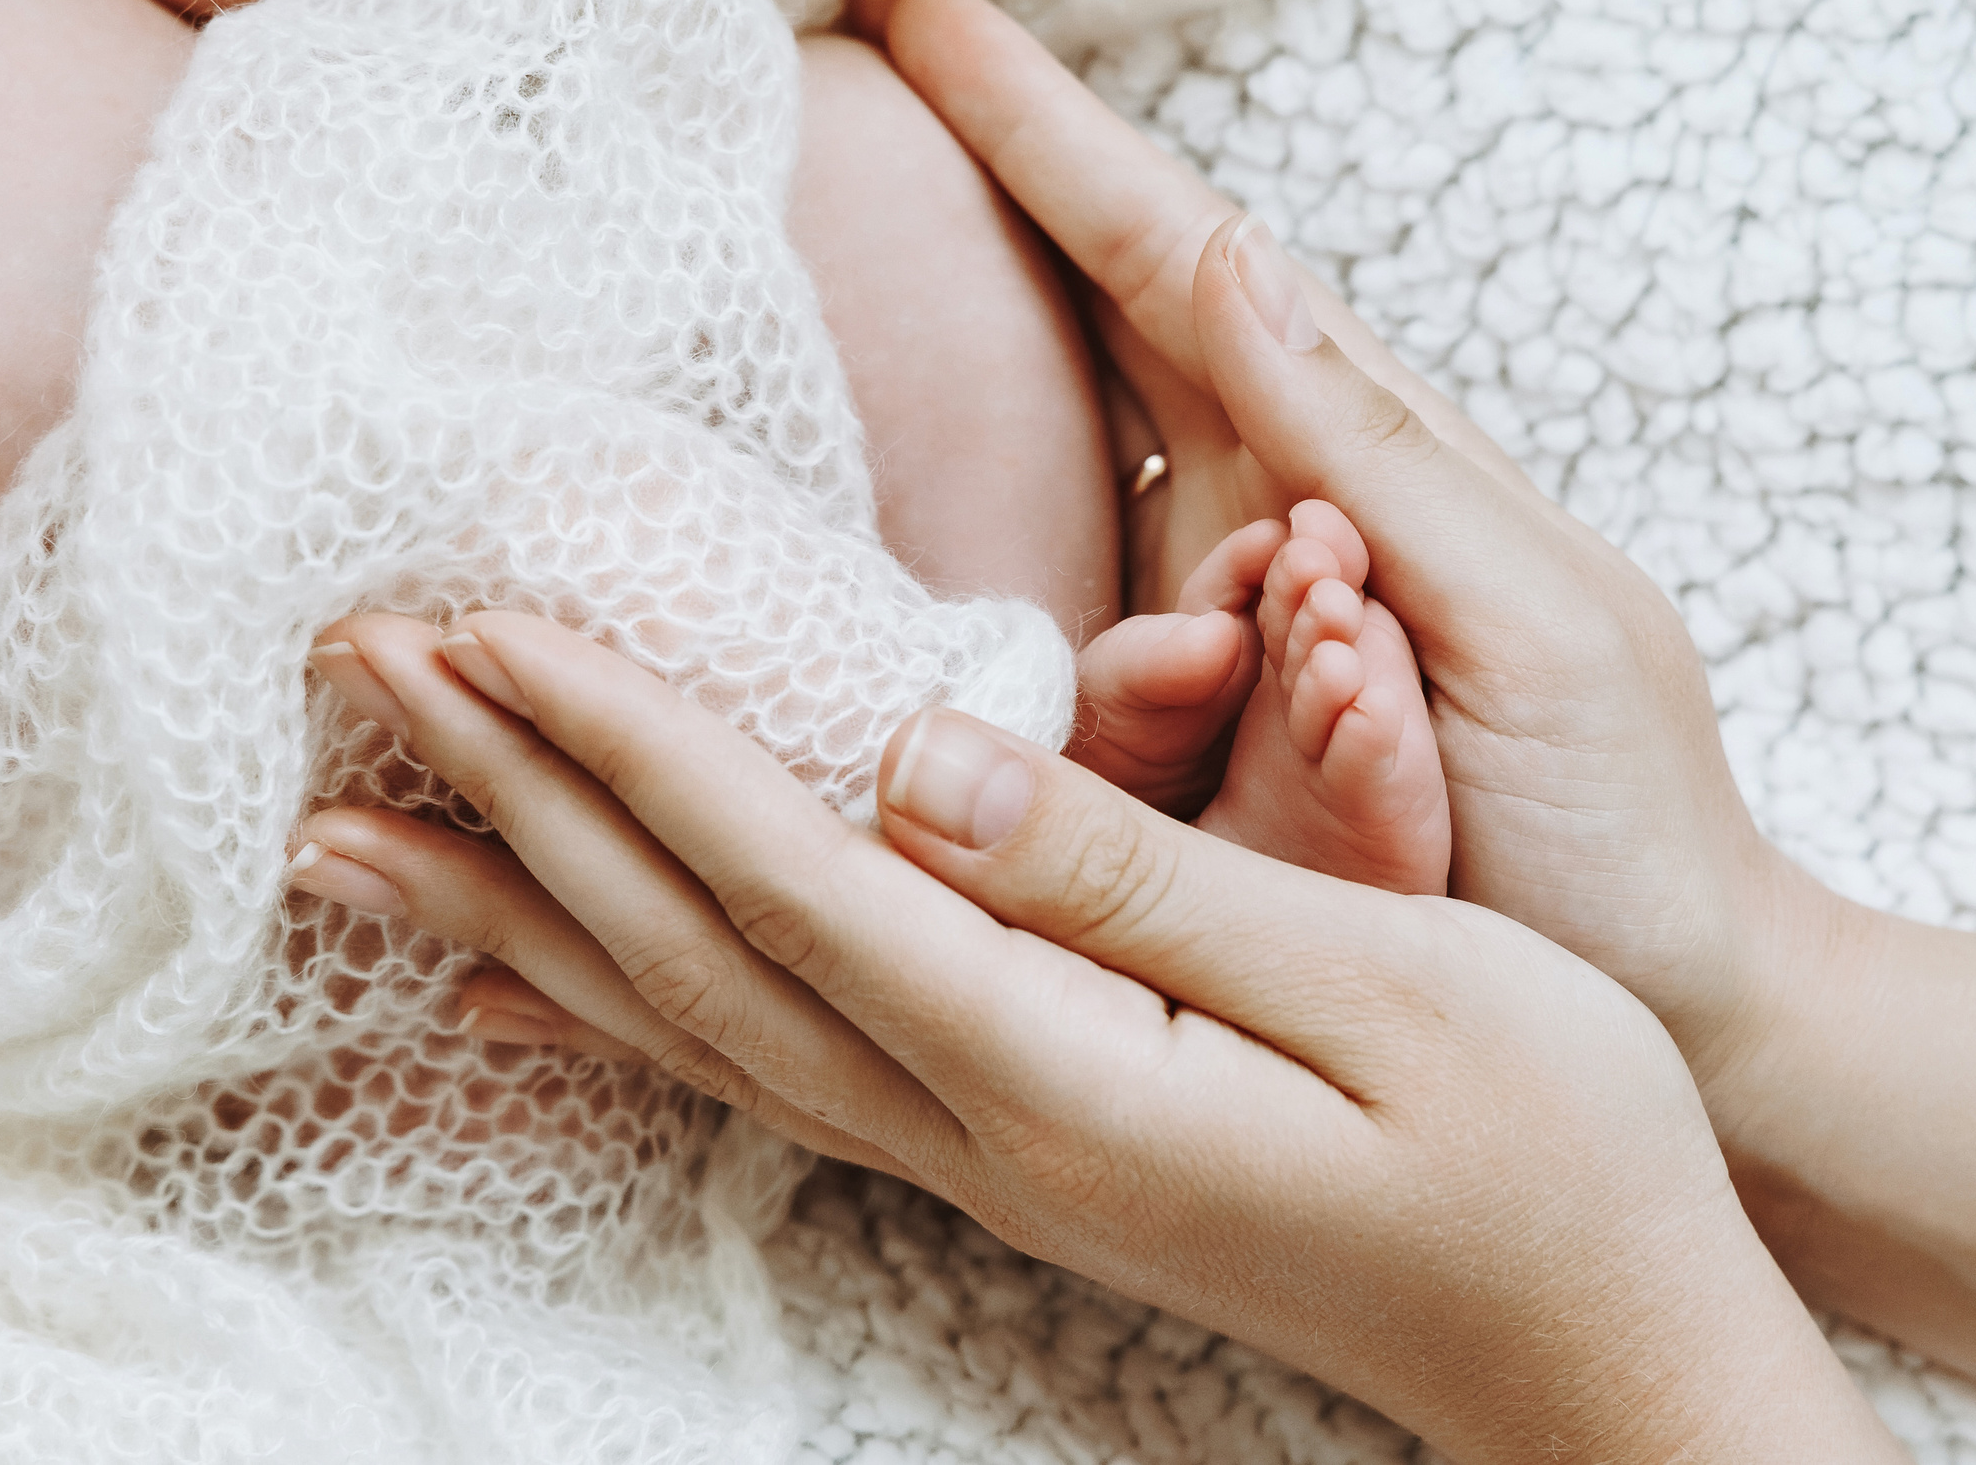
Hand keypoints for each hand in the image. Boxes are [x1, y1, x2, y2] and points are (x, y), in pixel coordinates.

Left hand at [291, 612, 1900, 1461]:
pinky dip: (636, 1022)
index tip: (487, 626)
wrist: (1610, 1348)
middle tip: (365, 668)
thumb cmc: (1558, 1150)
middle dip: (522, 802)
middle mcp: (994, 1129)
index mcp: (1072, 1068)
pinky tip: (558, 998)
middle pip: (698, 955)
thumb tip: (917, 757)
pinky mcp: (1033, 1157)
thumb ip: (1136, 877)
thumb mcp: (1387, 978)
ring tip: (365, 843)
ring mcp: (1002, 1161)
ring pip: (703, 1028)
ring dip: (530, 918)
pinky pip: (775, 1080)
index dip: (632, 746)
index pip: (795, 880)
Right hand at [846, 0, 1829, 1096]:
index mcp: (1353, 454)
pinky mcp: (1191, 781)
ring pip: (1086, 577)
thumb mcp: (1529, 609)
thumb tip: (1232, 253)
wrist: (1679, 1020)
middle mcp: (1262, 529)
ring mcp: (1218, 654)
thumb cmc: (1628, 814)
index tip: (916, 5)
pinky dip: (1169, 732)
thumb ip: (1368, 442)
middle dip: (982, 231)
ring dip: (1165, 654)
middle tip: (850, 88)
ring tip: (1367, 714)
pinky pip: (1121, 731)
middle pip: (1092, 351)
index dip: (1046, 134)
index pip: (1175, 257)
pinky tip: (1304, 754)